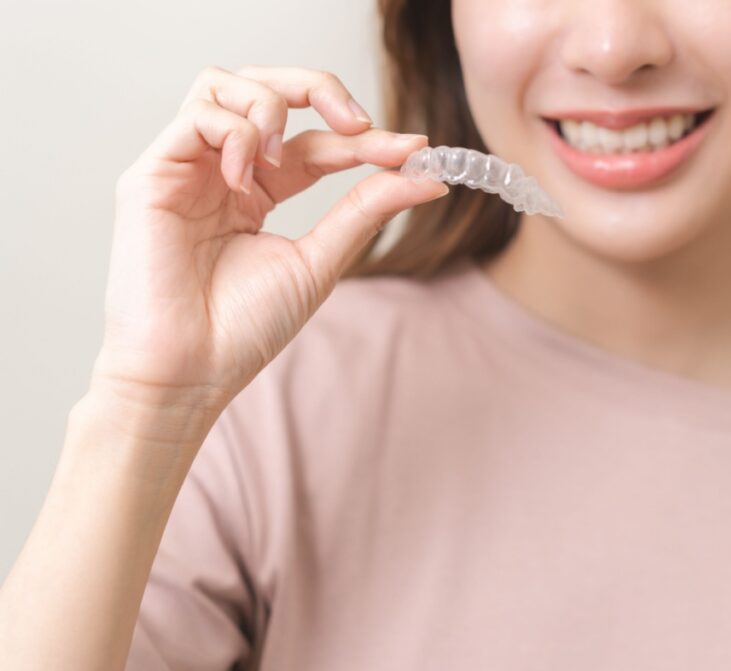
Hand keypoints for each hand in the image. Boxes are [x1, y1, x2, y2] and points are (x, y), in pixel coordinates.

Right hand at [92, 65, 447, 413]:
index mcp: (261, 192)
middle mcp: (224, 172)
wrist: (193, 372)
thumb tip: (428, 177)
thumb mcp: (320, 259)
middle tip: (357, 123)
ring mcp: (186, 170)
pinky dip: (236, 134)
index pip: (316, 143)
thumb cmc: (246, 328)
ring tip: (283, 158)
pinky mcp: (151, 175)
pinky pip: (197, 116)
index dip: (364, 138)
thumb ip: (365, 210)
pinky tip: (248, 177)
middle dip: (317, 89)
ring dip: (270, 105)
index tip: (414, 149)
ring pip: (224, 86)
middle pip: (265, 89)